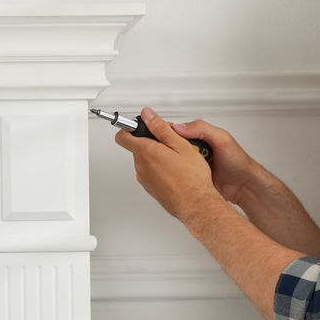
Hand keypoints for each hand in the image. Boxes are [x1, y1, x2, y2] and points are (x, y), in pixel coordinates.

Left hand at [114, 107, 227, 225]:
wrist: (195, 204)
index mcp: (146, 152)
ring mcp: (144, 178)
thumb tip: (147, 115)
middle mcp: (141, 166)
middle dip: (151, 141)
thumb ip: (160, 128)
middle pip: (137, 147)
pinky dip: (159, 168)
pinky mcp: (150, 188)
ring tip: (176, 158)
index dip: (130, 128)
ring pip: (145, 160)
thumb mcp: (180, 145)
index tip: (138, 125)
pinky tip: (175, 171)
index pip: (123, 136)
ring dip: (156, 156)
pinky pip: (150, 172)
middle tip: (170, 143)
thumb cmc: (191, 178)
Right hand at [165, 116, 261, 207]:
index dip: (164, 132)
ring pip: (172, 161)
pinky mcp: (191, 177)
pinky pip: (177, 175)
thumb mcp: (222, 139)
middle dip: (164, 150)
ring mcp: (191, 164)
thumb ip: (203, 129)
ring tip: (163, 165)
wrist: (243, 186)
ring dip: (167, 163)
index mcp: (199, 136)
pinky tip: (170, 176)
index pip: (176, 130)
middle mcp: (194, 149)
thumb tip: (180, 127)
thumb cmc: (237, 162)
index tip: (155, 136)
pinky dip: (172, 175)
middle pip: (171, 146)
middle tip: (159, 153)